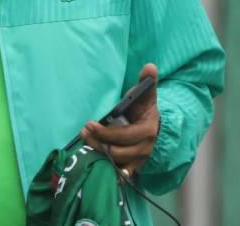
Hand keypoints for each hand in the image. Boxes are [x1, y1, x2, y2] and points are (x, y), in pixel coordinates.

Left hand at [79, 63, 159, 177]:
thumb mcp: (147, 95)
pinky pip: (118, 172)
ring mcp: (138, 160)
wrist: (155, 127)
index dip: (106, 133)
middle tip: (83, 132)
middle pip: (118, 152)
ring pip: (116, 163)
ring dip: (98, 153)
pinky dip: (106, 170)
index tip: (89, 124)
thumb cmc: (145, 109)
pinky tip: (93, 163)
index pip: (125, 136)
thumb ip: (147, 82)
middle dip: (98, 143)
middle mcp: (144, 149)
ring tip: (85, 140)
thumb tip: (150, 67)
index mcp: (147, 131)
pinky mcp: (132, 167)